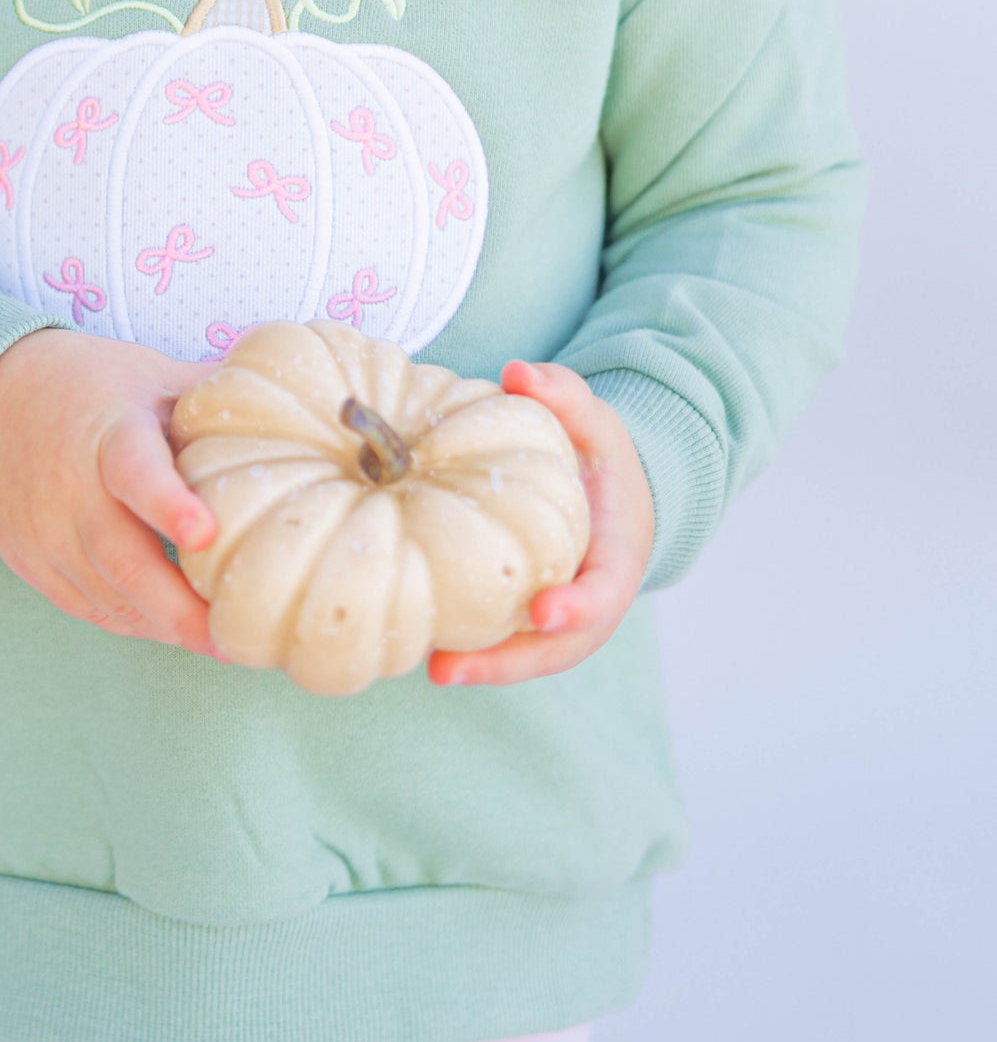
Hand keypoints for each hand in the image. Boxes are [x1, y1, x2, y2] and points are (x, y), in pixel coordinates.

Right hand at [0, 328, 221, 656]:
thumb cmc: (90, 386)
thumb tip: (299, 407)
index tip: (206, 532)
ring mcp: (45, 531)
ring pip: (108, 596)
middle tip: (234, 638)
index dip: (167, 504)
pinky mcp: (30, 562)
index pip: (135, 471)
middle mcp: (70, 488)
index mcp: (109, 433)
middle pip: (123, 561)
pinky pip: (87, 608)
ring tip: (221, 642)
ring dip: (163, 625)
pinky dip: (131, 623)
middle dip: (180, 608)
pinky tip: (171, 628)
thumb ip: (214, 401)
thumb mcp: (151, 376)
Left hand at [427, 361, 654, 687]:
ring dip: (486, 668)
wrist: (610, 494)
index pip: (605, 590)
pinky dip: (476, 653)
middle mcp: (593, 598)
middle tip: (453, 668)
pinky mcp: (531, 621)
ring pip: (530, 656)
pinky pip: (507, 644)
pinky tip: (423, 646)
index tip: (545, 610)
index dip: (580, 605)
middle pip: (561, 645)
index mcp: (618, 554)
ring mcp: (564, 618)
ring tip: (435, 669)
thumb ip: (564, 394)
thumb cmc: (599, 459)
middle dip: (511, 661)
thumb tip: (517, 371)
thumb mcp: (594, 420)